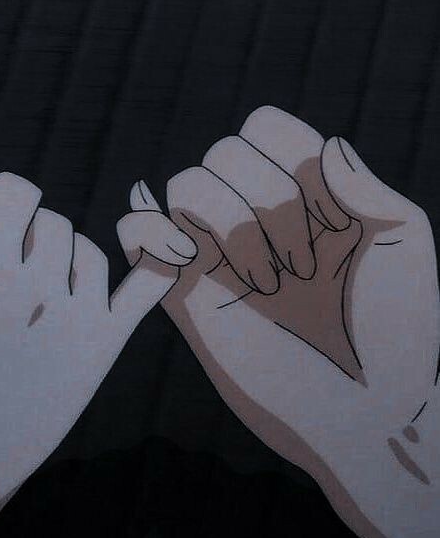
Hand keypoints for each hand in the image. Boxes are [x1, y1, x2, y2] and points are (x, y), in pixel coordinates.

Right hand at [0, 172, 194, 537]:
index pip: (14, 189)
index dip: (5, 203)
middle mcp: (28, 287)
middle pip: (52, 221)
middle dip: (31, 237)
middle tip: (11, 276)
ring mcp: (71, 318)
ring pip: (88, 249)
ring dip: (67, 259)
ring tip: (40, 295)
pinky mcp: (100, 347)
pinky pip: (147, 287)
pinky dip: (162, 257)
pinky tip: (175, 241)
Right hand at [119, 107, 439, 537]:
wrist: (358, 410)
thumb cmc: (393, 332)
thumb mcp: (400, 245)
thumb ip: (365, 187)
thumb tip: (326, 143)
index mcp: (302, 194)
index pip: (265, 127)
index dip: (290, 160)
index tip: (330, 224)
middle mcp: (254, 216)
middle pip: (222, 152)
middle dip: (265, 202)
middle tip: (302, 268)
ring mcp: (215, 252)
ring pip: (183, 185)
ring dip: (225, 224)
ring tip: (264, 285)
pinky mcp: (181, 291)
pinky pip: (137, 233)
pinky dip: (147, 229)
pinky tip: (186, 258)